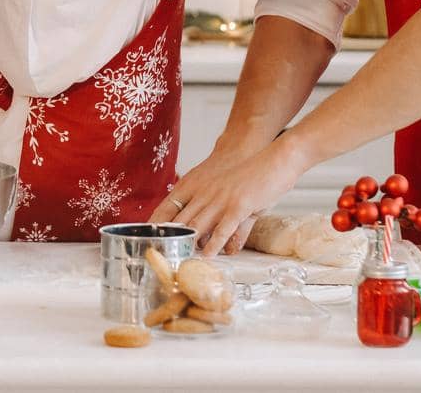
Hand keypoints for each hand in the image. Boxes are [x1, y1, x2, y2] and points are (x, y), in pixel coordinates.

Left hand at [155, 141, 309, 255]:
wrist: (274, 159)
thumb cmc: (253, 175)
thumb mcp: (232, 196)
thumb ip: (229, 225)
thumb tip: (227, 248)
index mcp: (197, 185)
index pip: (168, 205)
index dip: (156, 223)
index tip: (145, 237)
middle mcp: (204, 192)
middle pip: (179, 219)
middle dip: (168, 240)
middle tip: (159, 256)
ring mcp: (220, 200)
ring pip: (197, 226)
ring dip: (187, 245)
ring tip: (179, 261)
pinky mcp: (238, 206)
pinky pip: (222, 229)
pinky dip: (213, 245)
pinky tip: (207, 256)